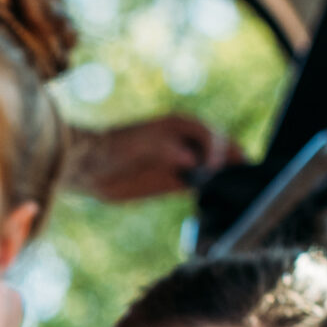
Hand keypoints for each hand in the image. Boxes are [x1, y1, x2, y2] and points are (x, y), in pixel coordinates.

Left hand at [71, 114, 243, 202]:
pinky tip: (215, 201)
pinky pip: (200, 184)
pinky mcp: (175, 181)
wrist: (89, 167)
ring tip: (233, 195)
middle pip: (221, 151)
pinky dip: (210, 191)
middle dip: (231, 163)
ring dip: (224, 178)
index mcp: (182, 125)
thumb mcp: (140, 143)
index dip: (218, 151)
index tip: (212, 169)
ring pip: (214, 168)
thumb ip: (166, 149)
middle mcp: (187, 141)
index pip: (214, 136)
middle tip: (237, 184)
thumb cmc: (113, 148)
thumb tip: (191, 159)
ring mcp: (182, 162)